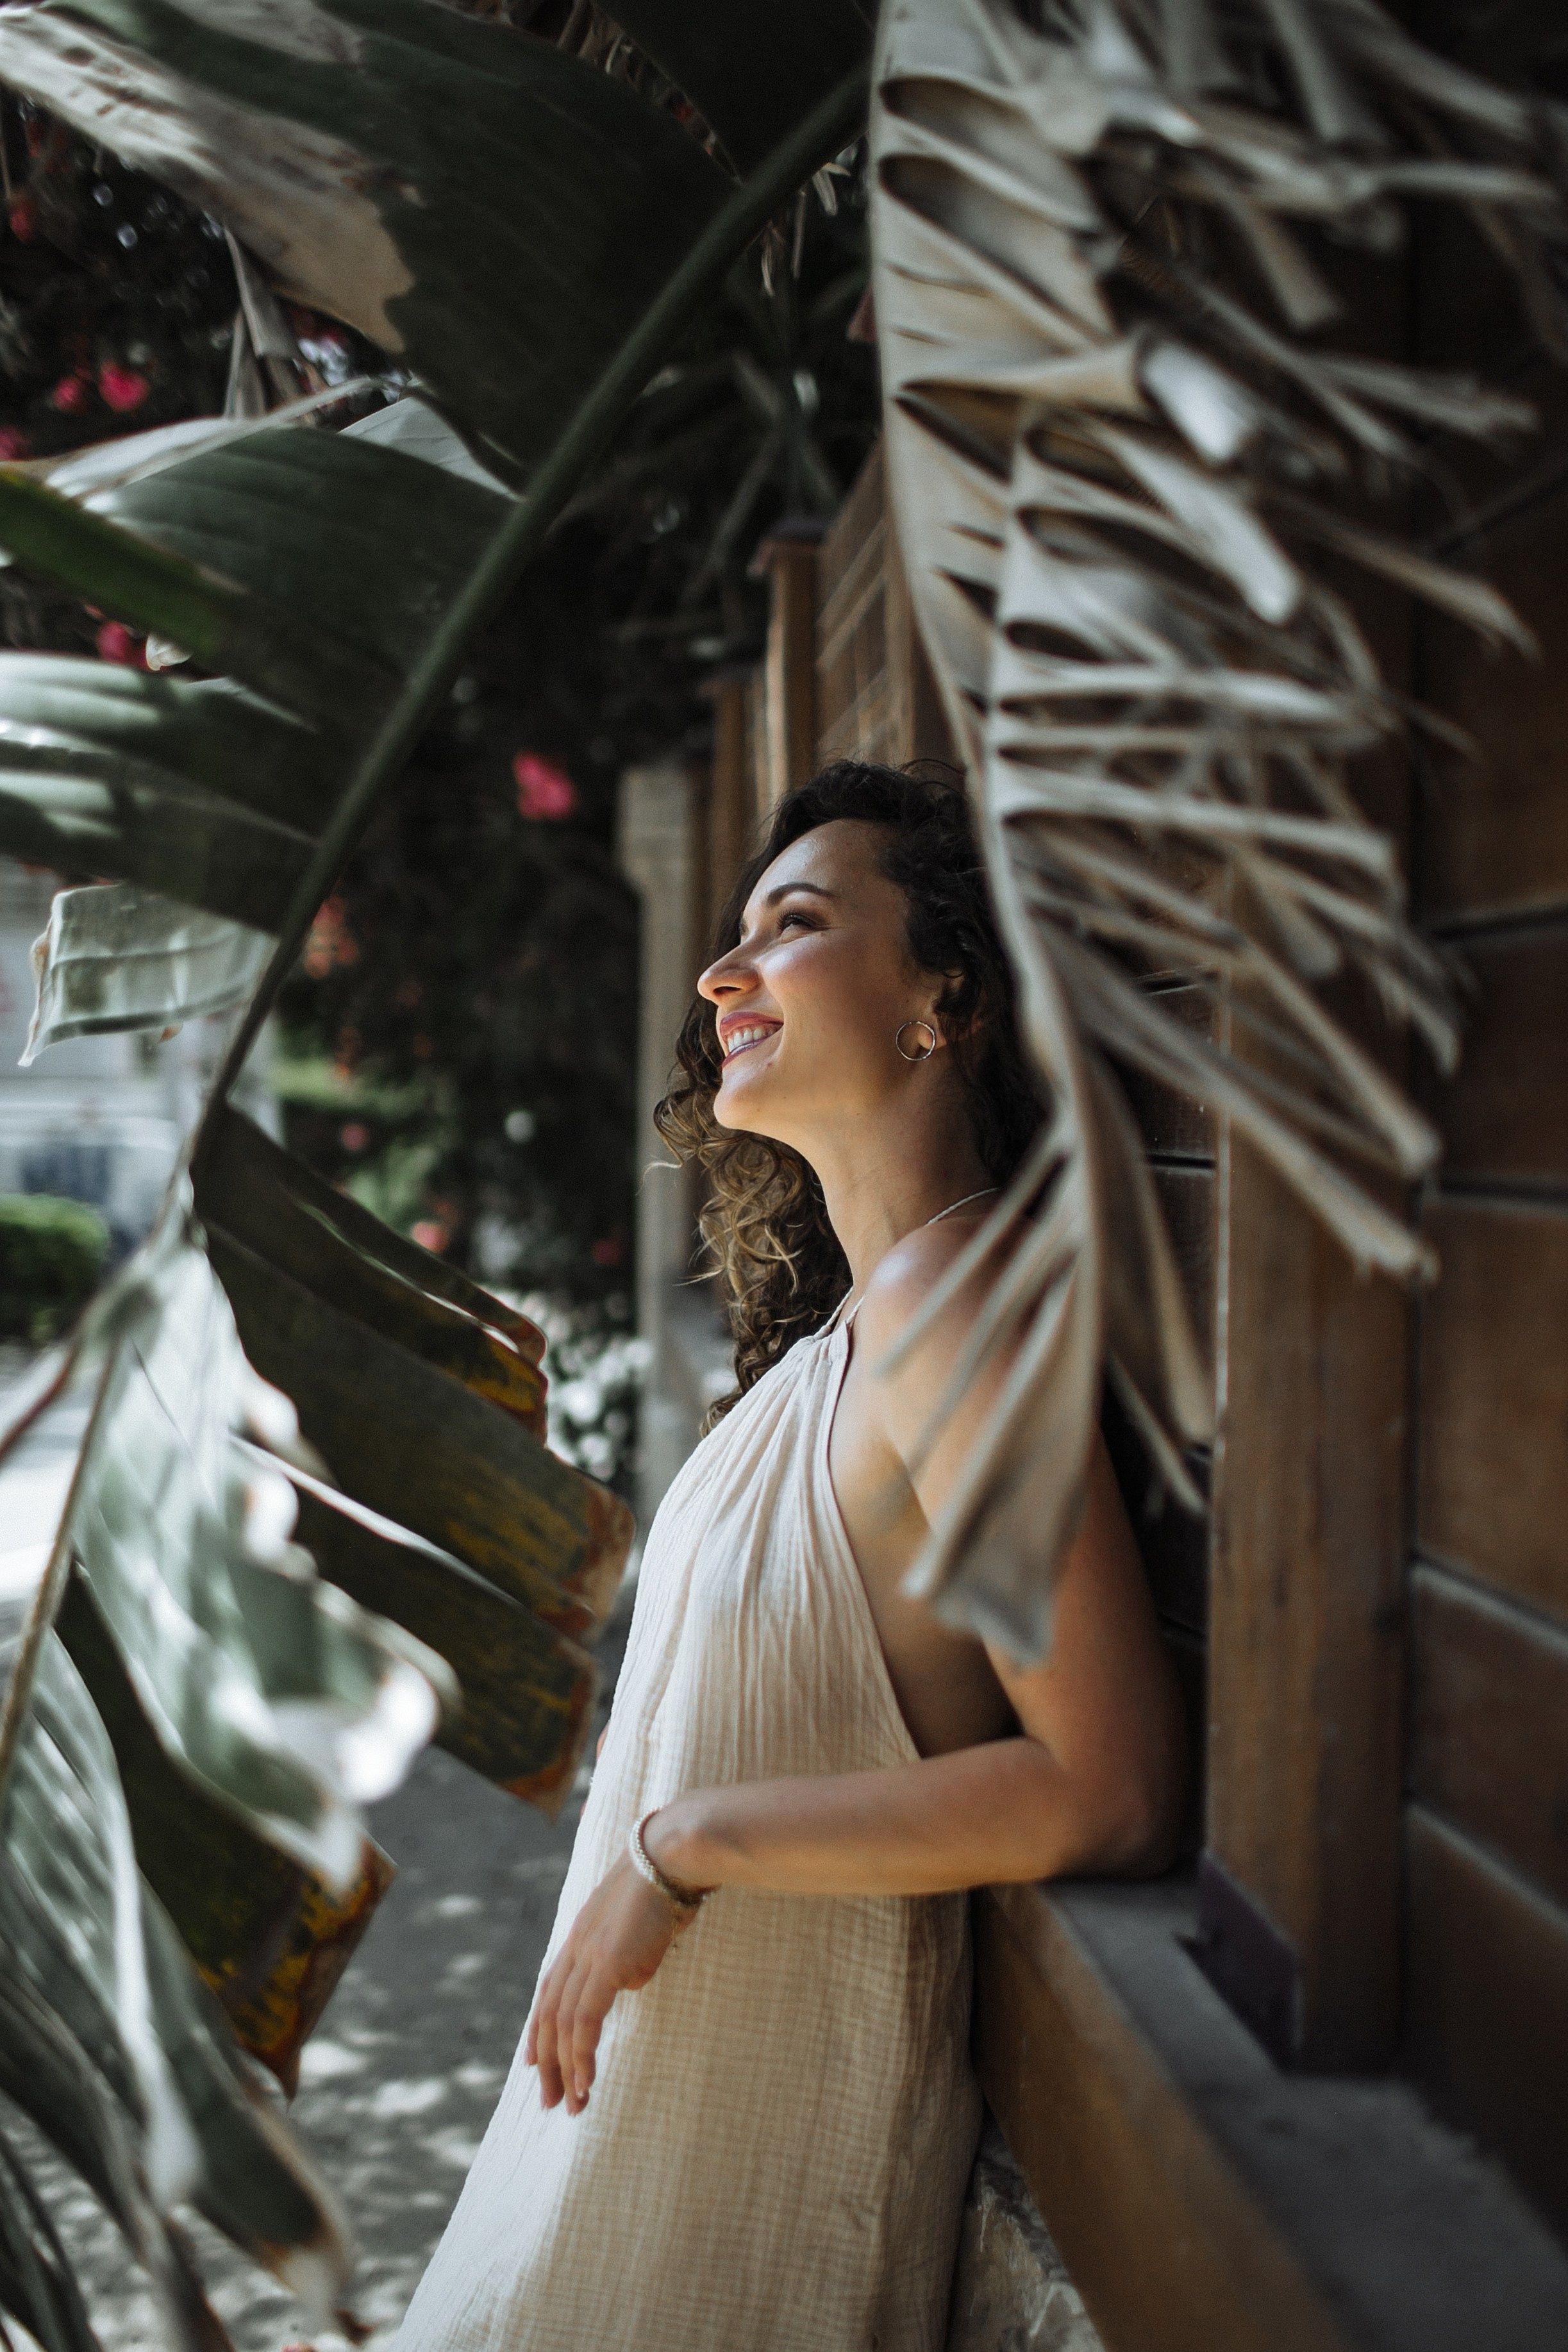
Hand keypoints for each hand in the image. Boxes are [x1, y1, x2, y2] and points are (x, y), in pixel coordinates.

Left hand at [524, 1854, 679, 2114]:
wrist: (671, 1856)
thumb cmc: (666, 1886)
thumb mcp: (640, 1930)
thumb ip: (628, 1959)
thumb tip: (627, 1983)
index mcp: (579, 1939)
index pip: (548, 1993)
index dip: (539, 2031)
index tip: (535, 2065)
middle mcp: (575, 1949)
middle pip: (548, 2015)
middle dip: (548, 2063)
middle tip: (551, 2102)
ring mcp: (587, 1955)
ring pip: (563, 2025)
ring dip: (566, 2069)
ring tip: (573, 2104)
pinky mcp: (606, 1963)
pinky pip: (586, 2020)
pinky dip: (583, 2054)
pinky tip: (586, 2081)